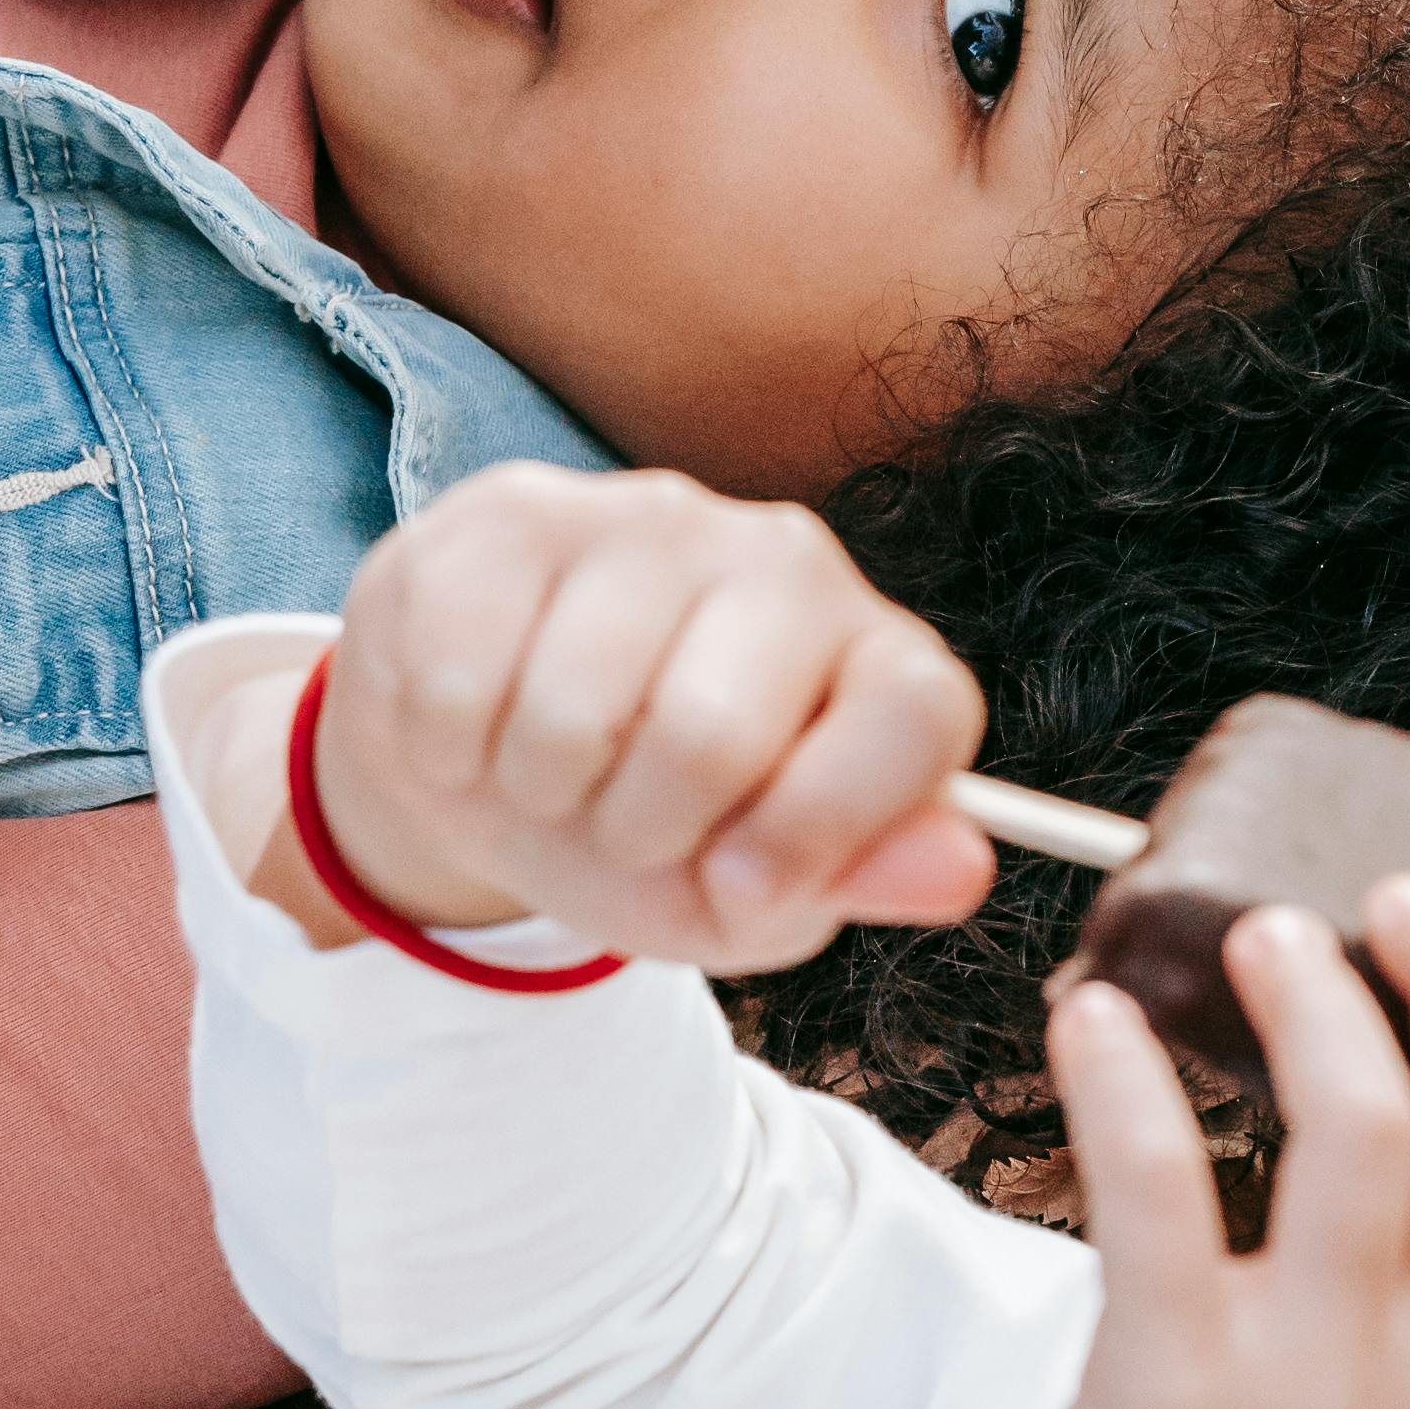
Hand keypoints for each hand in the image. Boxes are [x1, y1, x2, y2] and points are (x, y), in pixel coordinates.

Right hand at [262, 465, 993, 966]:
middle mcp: (785, 559)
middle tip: (625, 824)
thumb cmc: (649, 832)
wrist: (484, 762)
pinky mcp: (514, 512)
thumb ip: (856, 876)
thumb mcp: (755, 896)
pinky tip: (476, 726)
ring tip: (550, 772)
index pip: (914, 717)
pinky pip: (462, 677)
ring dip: (539, 793)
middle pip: (711, 736)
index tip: (744, 887)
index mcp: (877, 656)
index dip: (823, 829)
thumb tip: (960, 869)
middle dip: (641, 832)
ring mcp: (649, 518)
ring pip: (572, 713)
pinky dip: (449, 750)